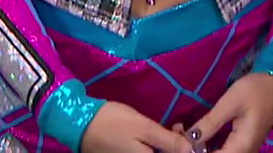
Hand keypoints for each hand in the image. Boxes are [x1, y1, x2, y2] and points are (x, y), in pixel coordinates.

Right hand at [78, 101, 193, 152]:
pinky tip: (156, 135)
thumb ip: (169, 141)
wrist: (80, 123)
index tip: (185, 134)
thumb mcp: (144, 128)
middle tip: (176, 128)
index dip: (185, 148)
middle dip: (177, 146)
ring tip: (170, 128)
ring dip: (167, 145)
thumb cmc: (114, 123)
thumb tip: (192, 151)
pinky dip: (155, 146)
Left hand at [182, 73, 272, 152]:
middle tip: (179, 133)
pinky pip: (222, 152)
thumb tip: (189, 139)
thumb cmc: (256, 90)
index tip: (180, 140)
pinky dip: (206, 146)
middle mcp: (243, 152)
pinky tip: (194, 135)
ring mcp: (243, 150)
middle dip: (195, 151)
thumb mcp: (231, 102)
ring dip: (200, 149)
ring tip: (183, 133)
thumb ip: (210, 122)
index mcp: (241, 146)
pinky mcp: (241, 145)